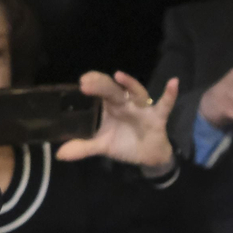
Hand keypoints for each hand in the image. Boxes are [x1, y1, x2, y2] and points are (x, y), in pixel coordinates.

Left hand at [55, 72, 180, 166]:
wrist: (148, 157)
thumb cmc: (125, 144)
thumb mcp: (103, 146)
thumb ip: (83, 148)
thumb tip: (60, 154)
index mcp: (111, 106)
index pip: (100, 90)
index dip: (92, 84)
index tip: (81, 82)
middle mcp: (125, 103)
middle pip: (113, 90)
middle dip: (101, 84)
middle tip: (87, 82)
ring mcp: (142, 108)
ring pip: (136, 92)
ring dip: (129, 84)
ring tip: (119, 76)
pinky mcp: (157, 116)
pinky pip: (164, 104)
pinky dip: (169, 94)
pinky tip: (173, 83)